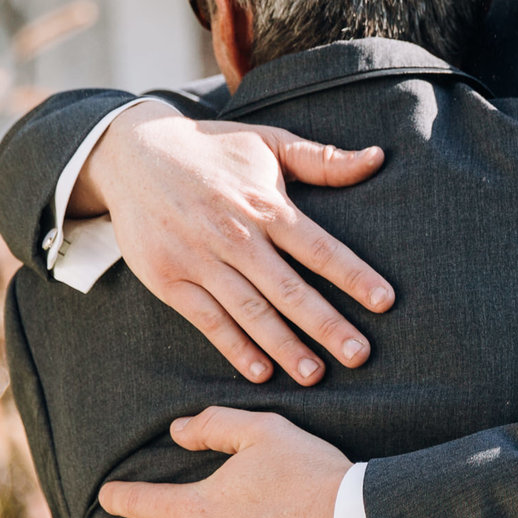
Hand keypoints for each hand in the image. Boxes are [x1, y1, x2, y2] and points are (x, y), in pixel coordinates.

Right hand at [81, 104, 392, 385]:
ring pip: (250, 311)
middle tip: (359, 355)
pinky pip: (208, 319)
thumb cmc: (213, 149)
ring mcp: (199, 259)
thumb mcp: (268, 142)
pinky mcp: (168, 278)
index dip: (353, 275)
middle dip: (326, 324)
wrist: (132, 152)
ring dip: (284, 345)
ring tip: (314, 374)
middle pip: (289, 289)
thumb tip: (377, 158)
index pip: (319, 247)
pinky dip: (234, 347)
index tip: (385, 301)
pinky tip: (261, 371)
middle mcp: (235, 235)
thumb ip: (322, 159)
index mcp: (265, 205)